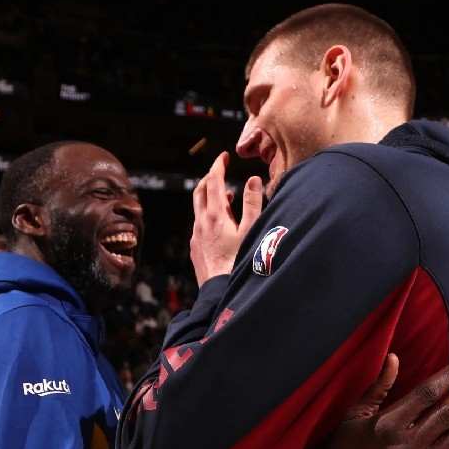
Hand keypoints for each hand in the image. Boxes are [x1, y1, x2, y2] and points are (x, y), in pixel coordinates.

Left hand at [189, 152, 262, 285]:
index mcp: (216, 215)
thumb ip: (252, 203)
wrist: (219, 292)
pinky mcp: (195, 248)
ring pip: (199, 208)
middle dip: (210, 177)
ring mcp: (196, 236)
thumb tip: (253, 179)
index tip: (224, 156)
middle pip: (200, 191)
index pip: (214, 181)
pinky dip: (209, 215)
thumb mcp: (251, 231)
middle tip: (221, 170)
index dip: (218, 166)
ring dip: (210, 197)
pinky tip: (220, 224)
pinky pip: (199, 224)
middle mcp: (201, 223)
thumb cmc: (239, 263)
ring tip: (227, 196)